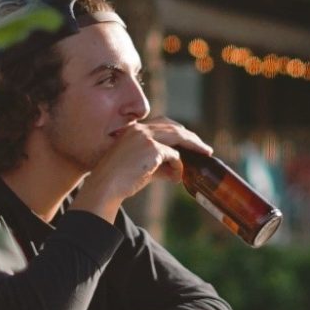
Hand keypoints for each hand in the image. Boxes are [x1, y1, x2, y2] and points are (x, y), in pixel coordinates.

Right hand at [73, 120, 209, 219]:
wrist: (105, 186)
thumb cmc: (119, 180)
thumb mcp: (141, 168)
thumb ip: (159, 166)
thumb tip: (177, 172)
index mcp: (133, 130)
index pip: (161, 123)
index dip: (177, 131)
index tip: (188, 140)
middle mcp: (139, 129)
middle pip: (172, 126)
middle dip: (190, 136)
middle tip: (203, 147)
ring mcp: (145, 137)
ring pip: (177, 136)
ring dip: (193, 145)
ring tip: (204, 153)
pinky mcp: (151, 148)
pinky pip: (173, 155)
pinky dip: (178, 165)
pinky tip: (177, 177)